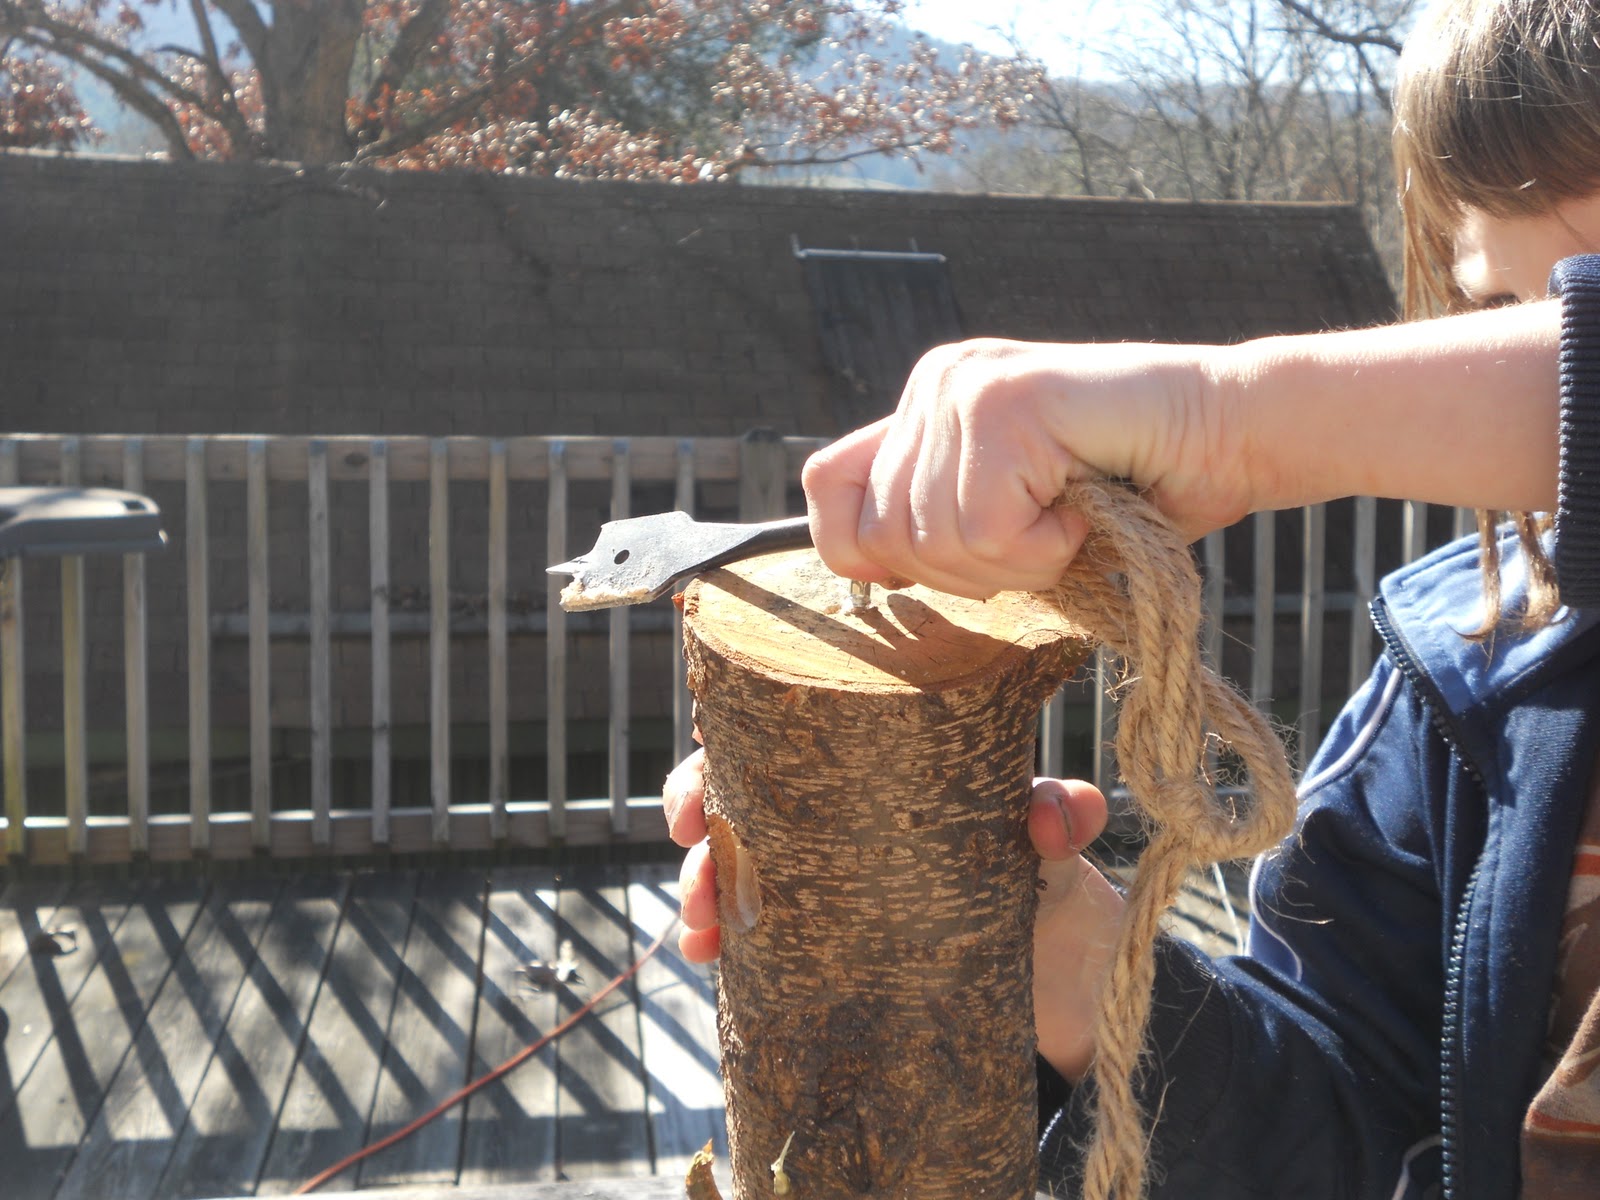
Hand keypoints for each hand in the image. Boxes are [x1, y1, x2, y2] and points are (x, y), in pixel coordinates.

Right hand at [662, 749, 1123, 1082]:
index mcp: (891, 768)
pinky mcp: (818, 946)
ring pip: (737, 859)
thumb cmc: (1056, 889)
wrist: (1063, 994)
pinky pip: (751, 932)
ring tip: (700, 916)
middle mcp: (844, 817)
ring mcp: (825, 881)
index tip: (708, 735)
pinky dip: (716, 937)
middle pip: (749, 787)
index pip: (807, 725)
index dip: (747, 724)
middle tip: (687, 829)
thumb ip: (1062, 818)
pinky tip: (703, 953)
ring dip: (699, 878)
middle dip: (699, 799)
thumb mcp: (1061, 847)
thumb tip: (1047, 816)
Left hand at [803, 337, 1251, 598]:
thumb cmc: (1135, 490)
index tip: (931, 570)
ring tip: (1075, 517)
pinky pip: (986, 529)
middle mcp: (935, 383)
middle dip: (976, 571)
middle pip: (887, 537)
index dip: (857, 550)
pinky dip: (1047, 547)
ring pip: (938, 541)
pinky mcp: (1007, 400)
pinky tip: (1089, 505)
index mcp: (926, 405)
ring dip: (1021, 561)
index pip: (826, 486)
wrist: (1233, 435)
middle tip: (1049, 536)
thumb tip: (858, 568)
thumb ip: (938, 521)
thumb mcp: (1014, 516)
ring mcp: (966, 386)